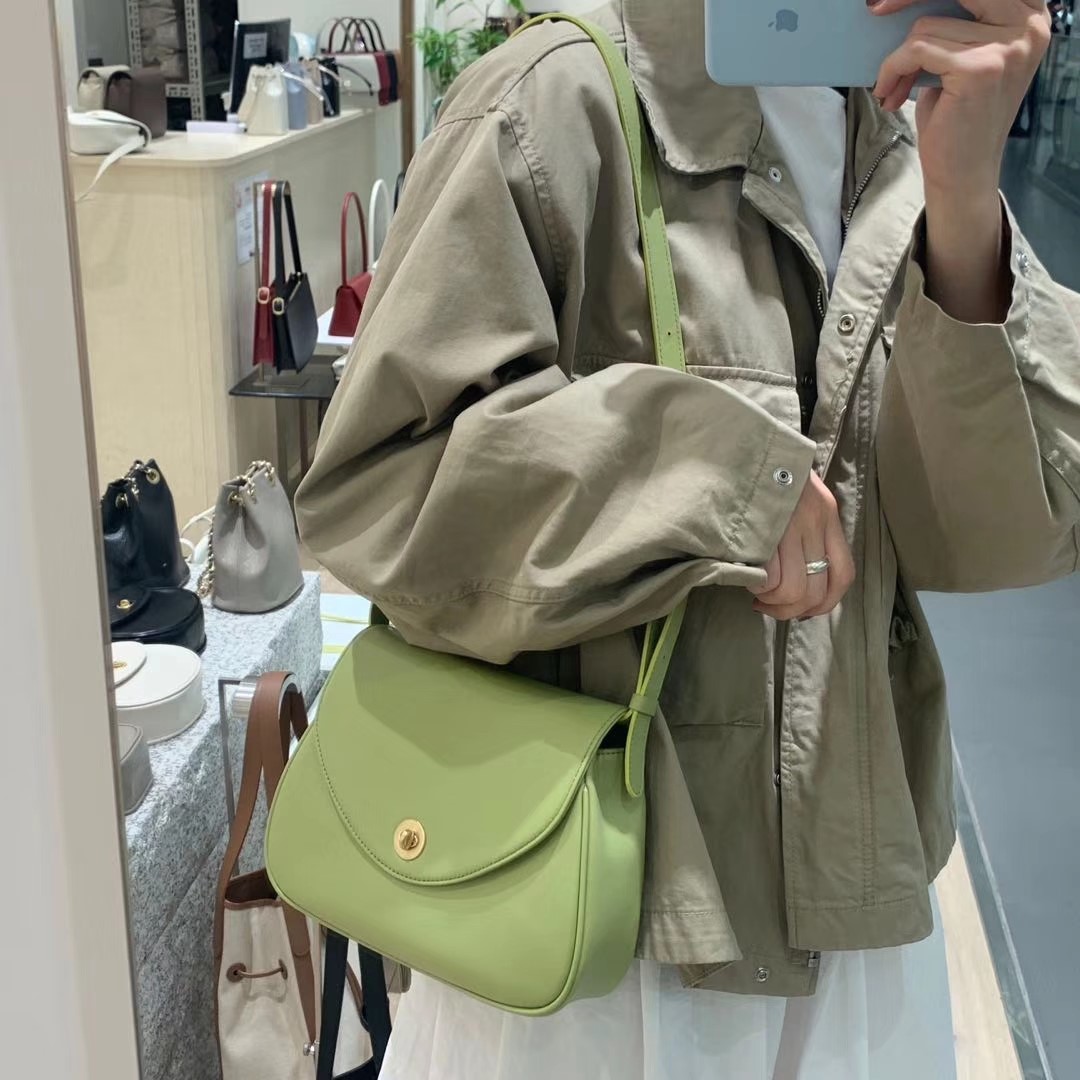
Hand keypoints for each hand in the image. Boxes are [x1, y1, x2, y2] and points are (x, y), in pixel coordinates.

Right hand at [748, 473, 855, 621]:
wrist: (742, 438)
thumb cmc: (766, 468)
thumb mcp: (798, 496)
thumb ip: (803, 529)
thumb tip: (793, 577)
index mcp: (828, 515)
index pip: (844, 574)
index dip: (826, 604)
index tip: (804, 611)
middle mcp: (815, 522)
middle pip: (817, 590)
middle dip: (792, 610)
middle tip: (770, 607)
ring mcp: (790, 525)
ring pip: (793, 589)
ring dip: (772, 601)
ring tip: (757, 593)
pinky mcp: (763, 528)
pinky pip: (769, 577)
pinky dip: (758, 587)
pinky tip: (747, 577)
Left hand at [870, 0, 1050, 200]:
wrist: (964, 172)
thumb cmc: (958, 118)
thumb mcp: (964, 57)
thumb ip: (957, 21)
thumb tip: (911, 0)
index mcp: (1030, 15)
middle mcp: (1028, 25)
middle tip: (877, 9)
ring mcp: (1007, 46)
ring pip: (926, 25)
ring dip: (899, 59)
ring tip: (895, 88)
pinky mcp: (979, 69)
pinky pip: (917, 49)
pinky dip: (894, 70)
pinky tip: (890, 95)